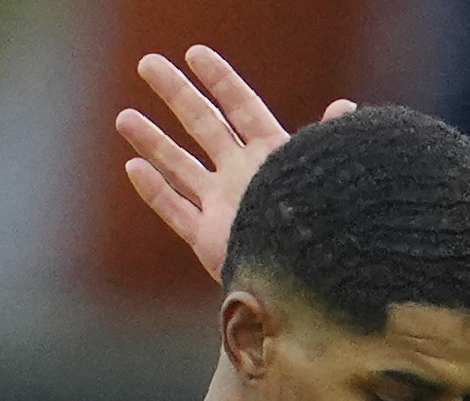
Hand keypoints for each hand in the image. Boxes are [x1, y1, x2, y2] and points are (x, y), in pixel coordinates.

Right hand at [114, 44, 355, 282]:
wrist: (313, 279)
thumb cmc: (325, 224)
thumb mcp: (326, 175)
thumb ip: (329, 142)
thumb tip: (346, 107)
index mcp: (272, 156)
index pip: (242, 107)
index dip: (220, 79)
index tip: (195, 53)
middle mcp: (244, 177)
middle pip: (203, 125)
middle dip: (176, 94)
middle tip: (147, 63)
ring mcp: (224, 207)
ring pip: (180, 167)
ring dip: (153, 142)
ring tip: (124, 117)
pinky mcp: (209, 240)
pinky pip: (176, 211)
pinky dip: (155, 191)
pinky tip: (134, 168)